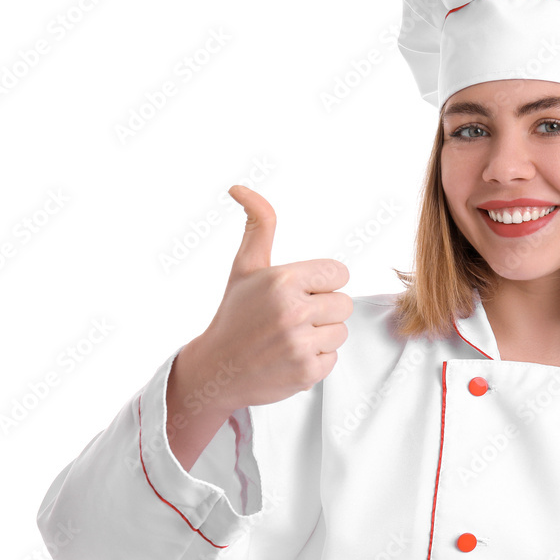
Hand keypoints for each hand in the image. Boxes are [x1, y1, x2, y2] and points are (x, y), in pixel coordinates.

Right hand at [183, 184, 352, 410]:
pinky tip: (290, 357)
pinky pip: (333, 358)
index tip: (301, 292)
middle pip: (344, 304)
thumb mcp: (245, 267)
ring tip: (290, 338)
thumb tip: (240, 188)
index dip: (322, 284)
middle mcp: (293, 310)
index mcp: (283, 280)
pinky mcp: (307, 371)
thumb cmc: (235, 314)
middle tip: (292, 318)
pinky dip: (316, 360)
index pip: (339, 274)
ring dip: (321, 336)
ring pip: (341, 332)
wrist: (216, 370)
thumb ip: (258, 225)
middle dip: (322, 310)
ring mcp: (300, 344)